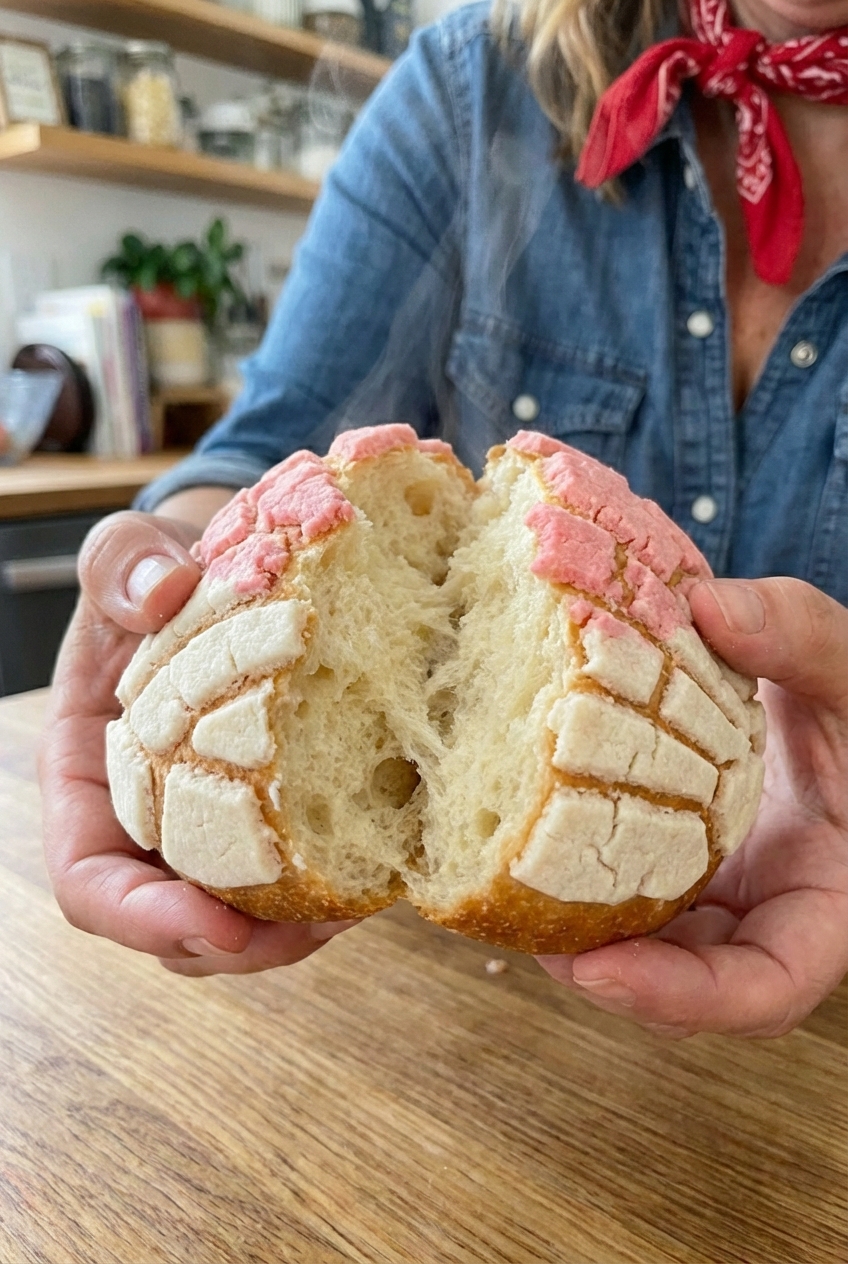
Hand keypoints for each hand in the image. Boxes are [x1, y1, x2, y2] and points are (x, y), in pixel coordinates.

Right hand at [39, 509, 356, 976]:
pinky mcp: (266, 816)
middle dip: (237, 947)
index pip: (89, 883)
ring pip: (235, 918)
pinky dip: (328, 886)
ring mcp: (205, 826)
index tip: (217, 924)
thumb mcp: (129, 552)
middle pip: (169, 926)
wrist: (222, 569)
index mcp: (85, 780)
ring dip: (293, 933)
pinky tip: (379, 869)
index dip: (143, 920)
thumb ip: (122, 566)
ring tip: (356, 907)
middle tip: (314, 930)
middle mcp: (142, 820)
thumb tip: (159, 597)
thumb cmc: (164, 570)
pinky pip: (289, 875)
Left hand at [539, 577, 847, 1037]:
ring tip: (506, 888)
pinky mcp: (675, 862)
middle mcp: (766, 910)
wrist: (821, 691)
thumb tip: (707, 608)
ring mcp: (717, 893)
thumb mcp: (846, 666)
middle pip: (689, 985)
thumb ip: (798, 637)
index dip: (685, 996)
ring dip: (578, 932)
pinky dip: (577, 874)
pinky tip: (527, 833)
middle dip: (607, 975)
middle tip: (525, 933)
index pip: (769, 985)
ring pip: (648, 946)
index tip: (599, 970)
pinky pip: (625, 888)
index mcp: (825, 893)